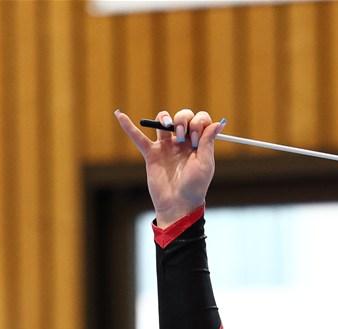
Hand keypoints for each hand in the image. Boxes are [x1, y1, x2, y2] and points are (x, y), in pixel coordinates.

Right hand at [114, 106, 221, 224]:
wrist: (179, 204)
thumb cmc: (195, 186)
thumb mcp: (205, 163)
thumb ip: (208, 141)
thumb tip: (218, 123)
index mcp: (197, 143)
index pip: (198, 120)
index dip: (198, 123)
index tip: (196, 139)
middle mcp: (182, 142)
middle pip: (181, 117)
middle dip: (183, 121)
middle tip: (184, 137)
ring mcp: (165, 147)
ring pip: (162, 121)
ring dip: (165, 119)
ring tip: (168, 127)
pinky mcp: (151, 154)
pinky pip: (138, 138)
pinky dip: (128, 127)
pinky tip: (119, 115)